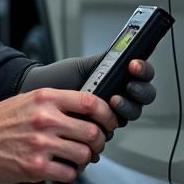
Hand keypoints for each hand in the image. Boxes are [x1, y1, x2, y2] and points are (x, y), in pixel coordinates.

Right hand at [0, 88, 116, 183]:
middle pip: (92, 132)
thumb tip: (86, 111)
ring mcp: (41, 144)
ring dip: (85, 159)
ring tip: (77, 158)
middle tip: (95, 145)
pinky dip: (70, 173)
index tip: (108, 121)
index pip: (90, 102)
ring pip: (84, 154)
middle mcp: (45, 119)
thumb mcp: (29, 100)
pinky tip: (62, 168)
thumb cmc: (0, 121)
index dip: (106, 114)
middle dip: (99, 142)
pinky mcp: (36, 166)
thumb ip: (56, 103)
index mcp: (45, 99)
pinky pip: (69, 173)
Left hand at [19, 55, 156, 124]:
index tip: (134, 65)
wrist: (40, 96)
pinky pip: (113, 131)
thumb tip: (122, 53)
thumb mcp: (82, 66)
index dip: (143, 69)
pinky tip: (101, 121)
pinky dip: (108, 127)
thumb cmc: (60, 78)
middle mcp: (119, 95)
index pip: (142, 73)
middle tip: (129, 87)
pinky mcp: (100, 129)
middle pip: (144, 96)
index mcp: (117, 76)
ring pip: (132, 114)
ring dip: (126, 108)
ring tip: (113, 101)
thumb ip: (103, 61)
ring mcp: (111, 113)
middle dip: (140, 91)